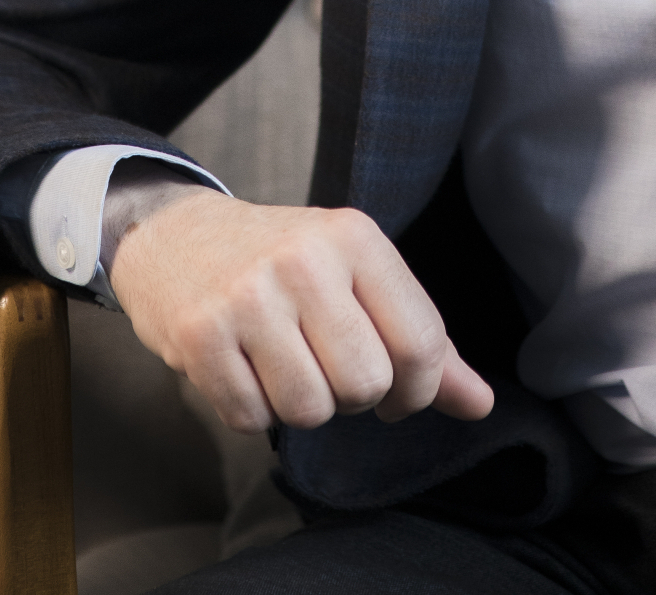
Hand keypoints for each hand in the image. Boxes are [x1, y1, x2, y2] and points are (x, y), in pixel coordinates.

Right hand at [106, 187, 495, 434]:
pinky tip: (242, 366)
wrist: (175, 236)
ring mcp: (248, 295)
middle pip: (367, 384)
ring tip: (281, 361)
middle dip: (351, 395)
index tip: (394, 388)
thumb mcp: (357, 277)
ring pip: (311, 410)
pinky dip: (252, 410)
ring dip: (300, 405)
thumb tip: (480, 405)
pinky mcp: (201, 333)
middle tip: (324, 363)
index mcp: (355, 236)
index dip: (417, 390)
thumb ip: (422, 341)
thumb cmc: (282, 263)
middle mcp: (305, 259)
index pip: (422, 343)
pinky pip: (253, 420)